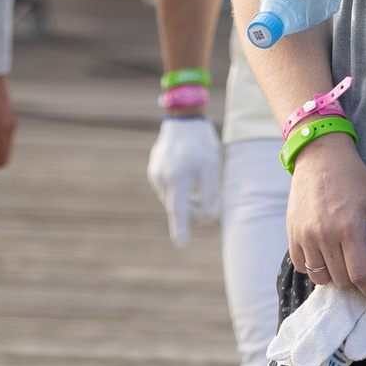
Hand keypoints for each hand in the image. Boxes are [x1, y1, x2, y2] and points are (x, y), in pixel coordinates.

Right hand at [146, 115, 222, 246]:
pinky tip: (187, 174)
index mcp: (177, 178)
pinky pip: (167, 189)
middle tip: (209, 203)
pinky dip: (179, 190)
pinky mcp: (153, 171)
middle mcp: (162, 179)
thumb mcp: (212, 168)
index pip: (178, 210)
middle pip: (178, 207)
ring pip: (172, 199)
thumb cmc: (200, 144)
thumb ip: (211, 195)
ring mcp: (154, 175)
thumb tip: (206, 218)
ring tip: (198, 181)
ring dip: (187, 199)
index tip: (182, 244)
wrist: (183, 120)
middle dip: (193, 210)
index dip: (181, 228)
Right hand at [285, 133, 365, 304]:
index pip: (361, 276)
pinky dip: (316, 269)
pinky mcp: (292, 233)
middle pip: (342, 281)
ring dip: (335, 277)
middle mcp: (325, 235)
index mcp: (350, 228)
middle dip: (356, 283)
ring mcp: (305, 235)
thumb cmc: (355, 179)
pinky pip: (303, 267)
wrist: (320, 156)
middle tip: (363, 272)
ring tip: (344, 262)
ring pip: (321, 279)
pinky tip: (326, 256)